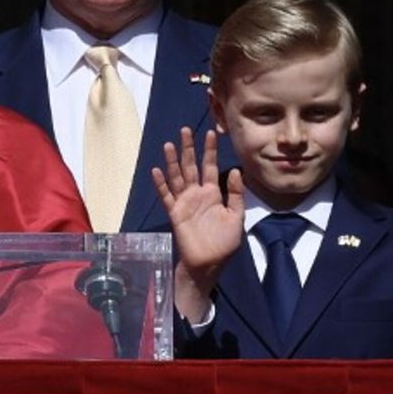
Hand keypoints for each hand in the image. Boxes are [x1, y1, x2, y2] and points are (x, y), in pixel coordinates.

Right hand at [151, 127, 244, 275]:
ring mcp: (184, 202)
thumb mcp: (236, 217)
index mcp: (213, 193)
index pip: (210, 166)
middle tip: (185, 129)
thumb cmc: (224, 243)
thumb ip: (236, 195)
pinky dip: (161, 184)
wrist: (209, 263)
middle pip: (191, 166)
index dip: (210, 150)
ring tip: (169, 144)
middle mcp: (197, 193)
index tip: (211, 133)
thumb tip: (235, 170)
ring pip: (177, 177)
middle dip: (188, 148)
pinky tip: (156, 171)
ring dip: (172, 161)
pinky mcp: (174, 212)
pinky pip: (166, 196)